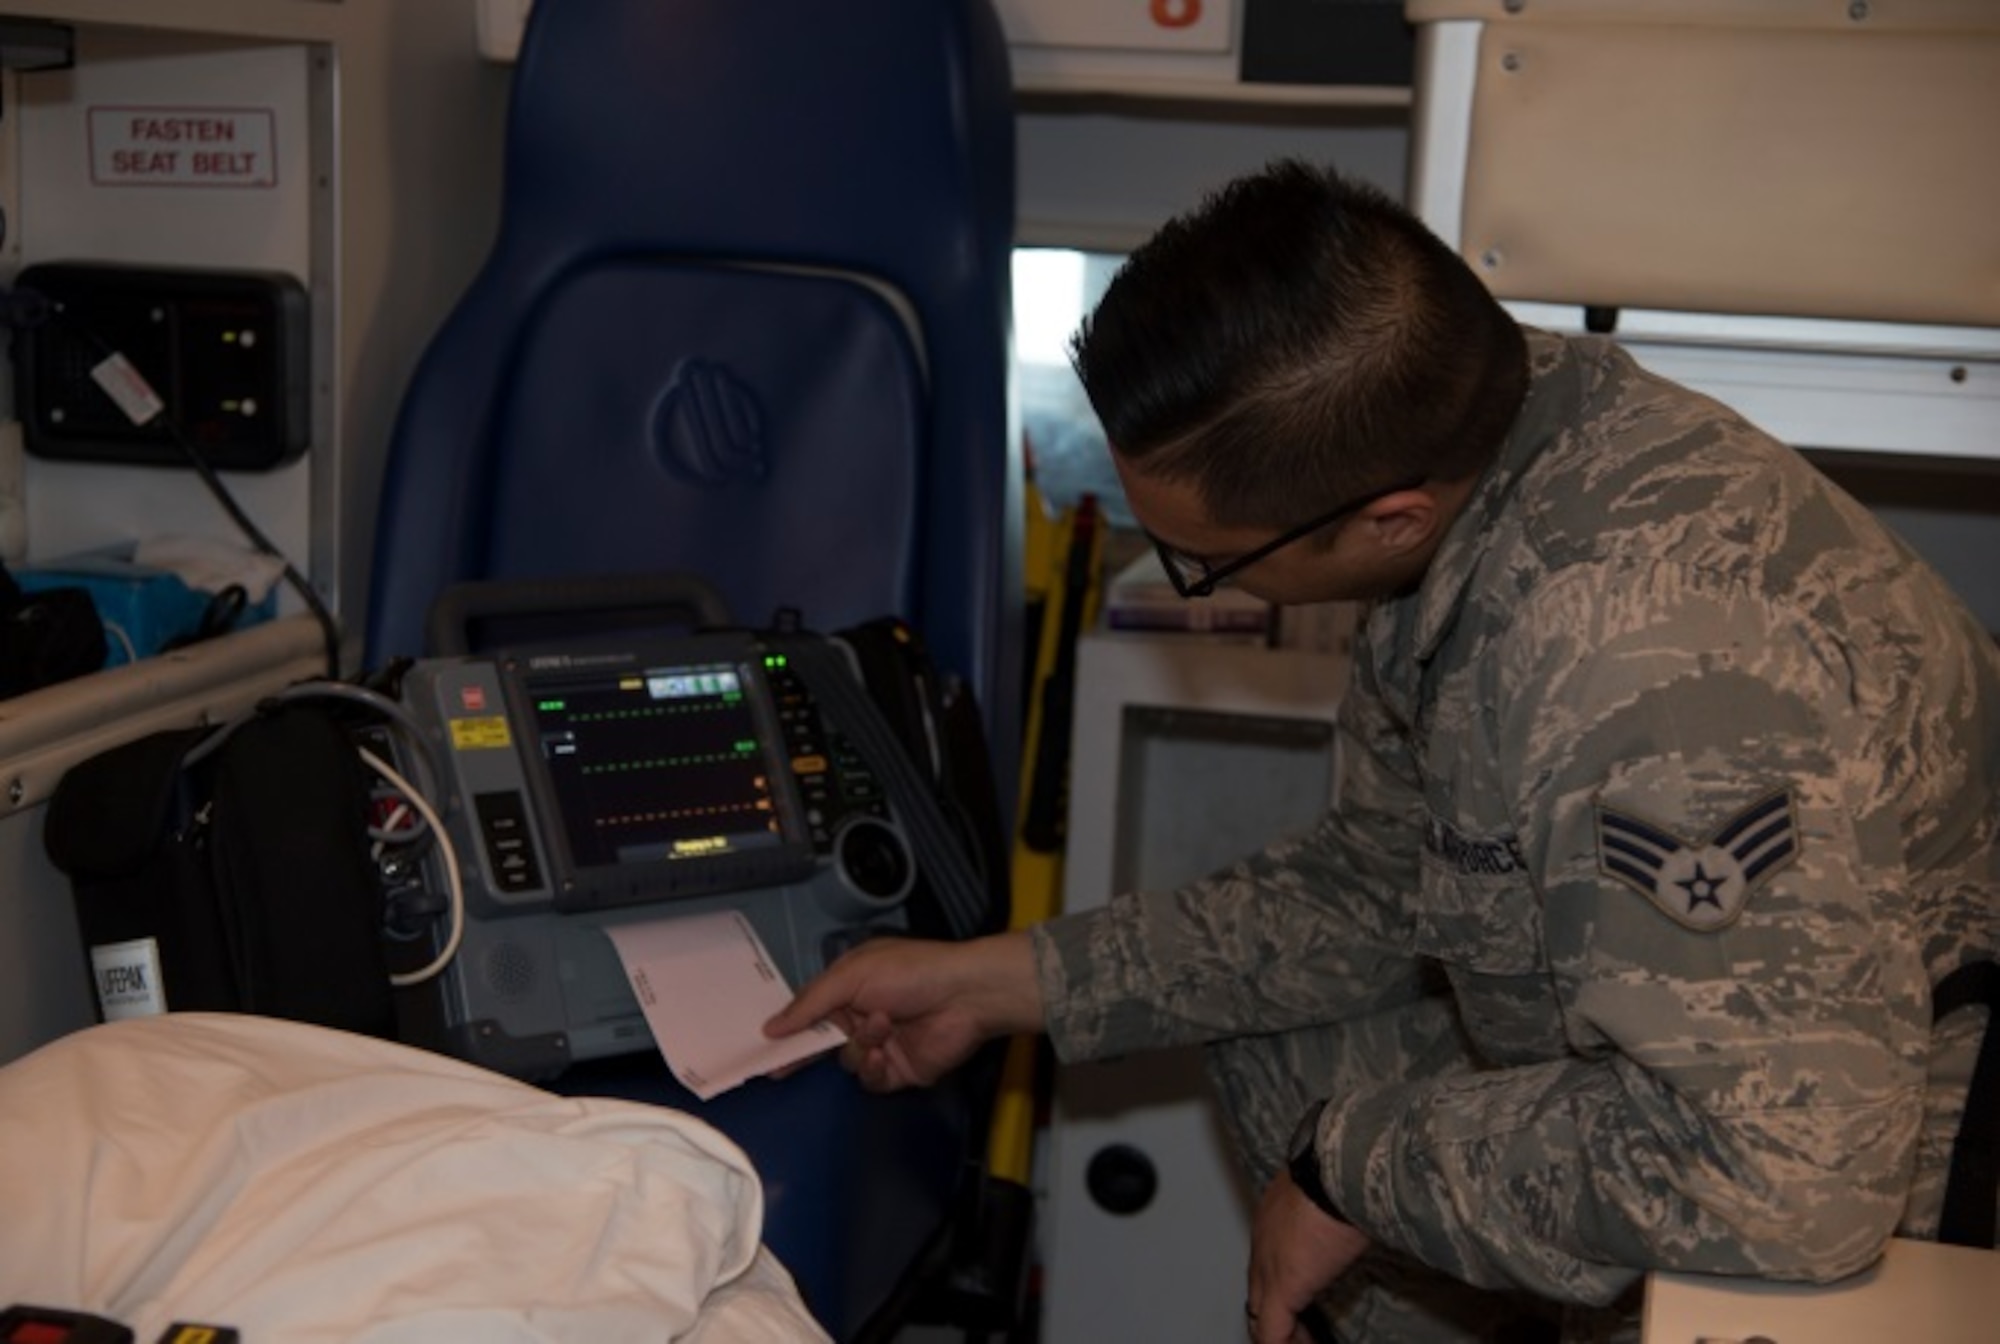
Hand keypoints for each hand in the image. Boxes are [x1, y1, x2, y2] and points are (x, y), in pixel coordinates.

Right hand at [763, 932, 1042, 1090]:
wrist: (965, 995)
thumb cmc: (909, 973)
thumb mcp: (851, 976)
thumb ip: (810, 1004)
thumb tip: (770, 1028)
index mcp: (851, 989)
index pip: (811, 1014)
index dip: (789, 1032)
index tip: (763, 1052)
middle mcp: (862, 1018)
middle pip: (822, 1044)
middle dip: (807, 1053)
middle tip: (780, 1070)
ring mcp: (881, 1046)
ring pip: (846, 1062)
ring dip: (860, 1046)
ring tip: (882, 1027)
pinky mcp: (899, 1072)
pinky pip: (871, 1080)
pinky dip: (874, 1068)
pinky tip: (885, 1053)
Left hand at [1247, 1170, 1370, 1343]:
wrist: (1337, 1170)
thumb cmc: (1343, 1173)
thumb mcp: (1335, 1195)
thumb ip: (1335, 1215)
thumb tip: (1356, 1224)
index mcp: (1273, 1218)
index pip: (1267, 1263)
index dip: (1281, 1286)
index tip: (1302, 1301)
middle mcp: (1263, 1243)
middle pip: (1258, 1292)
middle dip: (1275, 1315)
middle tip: (1298, 1332)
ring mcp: (1268, 1268)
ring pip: (1261, 1317)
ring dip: (1284, 1334)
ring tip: (1302, 1342)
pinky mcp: (1281, 1289)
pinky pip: (1272, 1333)